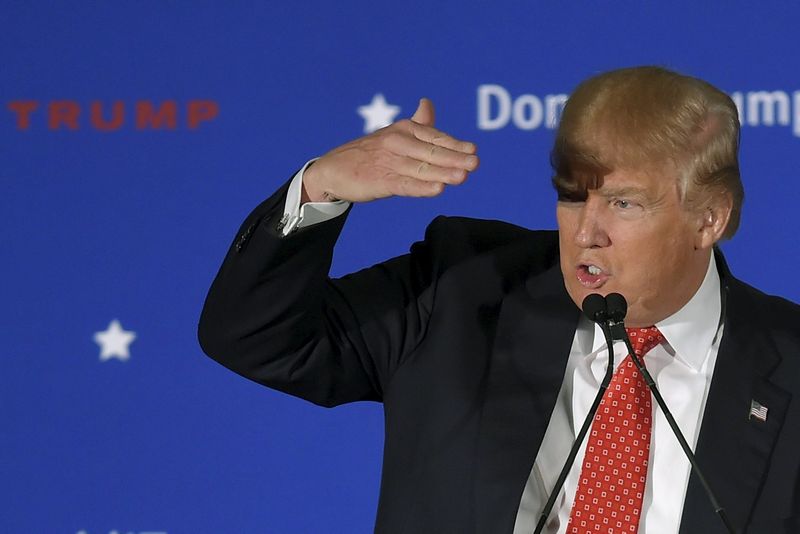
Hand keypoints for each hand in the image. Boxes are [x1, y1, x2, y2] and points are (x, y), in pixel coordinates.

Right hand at [301, 98, 478, 202]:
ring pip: (422, 169)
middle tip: (475, 163)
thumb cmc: (369, 153)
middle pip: (432, 152)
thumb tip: (428, 103)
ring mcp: (389, 162)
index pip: (434, 137)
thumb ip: (416, 123)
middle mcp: (397, 142)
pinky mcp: (381, 181)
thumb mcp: (393, 134)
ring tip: (462, 177)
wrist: (333, 170)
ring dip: (443, 173)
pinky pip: (405, 184)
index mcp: (403, 129)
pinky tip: (437, 189)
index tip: (473, 150)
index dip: (455, 144)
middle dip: (455, 158)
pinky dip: (422, 187)